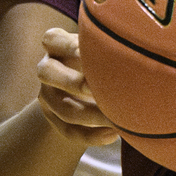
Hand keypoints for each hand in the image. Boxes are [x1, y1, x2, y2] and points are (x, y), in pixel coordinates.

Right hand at [35, 28, 119, 146]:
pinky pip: (68, 131)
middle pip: (45, 72)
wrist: (97, 85)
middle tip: (101, 89)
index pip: (51, 39)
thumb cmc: (107, 57)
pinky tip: (114, 134)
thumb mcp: (103, 47)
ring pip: (62, 108)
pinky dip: (92, 136)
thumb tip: (129, 56)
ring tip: (119, 120)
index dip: (70, 46)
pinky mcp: (54, 117)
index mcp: (58, 44)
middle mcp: (48, 66)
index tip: (91, 52)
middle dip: (75, 82)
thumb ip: (109, 49)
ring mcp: (48, 93)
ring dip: (92, 116)